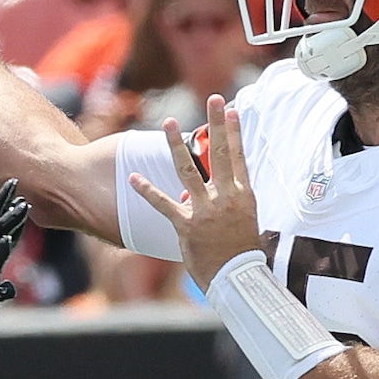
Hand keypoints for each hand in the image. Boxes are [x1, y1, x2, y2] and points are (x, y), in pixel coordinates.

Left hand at [128, 95, 259, 289]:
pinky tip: (133, 178)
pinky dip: (147, 191)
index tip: (230, 110)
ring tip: (168, 122)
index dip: (234, 132)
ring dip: (176, 144)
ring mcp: (205, 210)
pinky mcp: (186, 225)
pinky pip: (163, 204)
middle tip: (213, 98)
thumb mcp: (245, 223)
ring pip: (188, 170)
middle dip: (216, 124)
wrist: (238, 279)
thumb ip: (229, 203)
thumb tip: (210, 192)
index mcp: (242, 196)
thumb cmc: (243, 254)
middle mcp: (225, 198)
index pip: (238, 157)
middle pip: (219, 153)